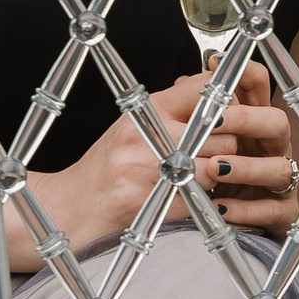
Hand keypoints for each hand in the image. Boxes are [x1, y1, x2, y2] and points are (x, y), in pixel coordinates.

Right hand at [34, 65, 298, 245]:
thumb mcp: (133, 125)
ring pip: (218, 165)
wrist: (68, 208)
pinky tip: (199, 200)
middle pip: (222, 131)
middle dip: (229, 143)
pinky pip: (203, 199)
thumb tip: (218, 93)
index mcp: (146, 110)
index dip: (226, 102)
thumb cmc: (104, 167)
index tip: (230, 114)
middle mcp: (148, 134)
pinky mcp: (154, 203)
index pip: (205, 90)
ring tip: (205, 177)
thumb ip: (173, 109)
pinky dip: (209, 201)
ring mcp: (150, 170)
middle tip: (218, 153)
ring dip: (221, 174)